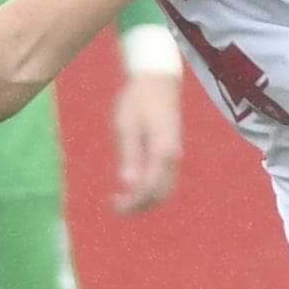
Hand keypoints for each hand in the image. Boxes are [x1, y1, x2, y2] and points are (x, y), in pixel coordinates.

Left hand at [113, 72, 183, 214]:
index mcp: (162, 151)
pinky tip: (132, 186)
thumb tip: (128, 184)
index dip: (132, 203)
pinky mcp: (172, 153)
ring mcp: (175, 156)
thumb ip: (129, 156)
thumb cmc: (137, 100)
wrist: (157, 81)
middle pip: (160, 194)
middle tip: (114, 207)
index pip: (149, 188)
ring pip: (165, 189)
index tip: (113, 207)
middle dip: (139, 206)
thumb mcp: (126, 126)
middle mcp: (173, 157)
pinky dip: (150, 189)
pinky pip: (164, 180)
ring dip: (145, 199)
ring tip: (121, 200)